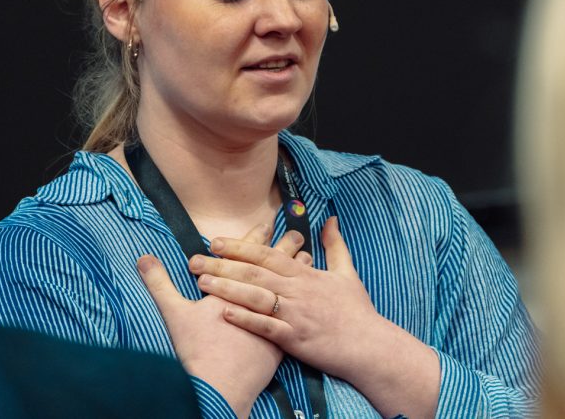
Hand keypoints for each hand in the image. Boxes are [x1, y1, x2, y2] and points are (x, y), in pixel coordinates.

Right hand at [137, 224, 304, 418]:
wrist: (221, 386)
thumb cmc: (197, 349)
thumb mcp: (174, 313)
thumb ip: (159, 283)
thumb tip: (143, 258)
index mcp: (231, 289)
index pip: (245, 258)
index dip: (255, 239)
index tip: (266, 223)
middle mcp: (255, 299)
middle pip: (273, 267)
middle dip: (284, 247)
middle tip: (295, 232)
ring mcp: (271, 319)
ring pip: (290, 288)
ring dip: (298, 270)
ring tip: (307, 255)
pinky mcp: (281, 340)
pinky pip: (297, 312)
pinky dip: (303, 299)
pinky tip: (310, 294)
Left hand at [187, 217, 383, 380]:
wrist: (369, 346)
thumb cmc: (357, 311)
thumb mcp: (347, 272)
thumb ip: (335, 245)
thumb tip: (331, 219)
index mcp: (306, 274)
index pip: (267, 255)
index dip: (240, 247)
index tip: (216, 242)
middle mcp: (297, 291)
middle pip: (254, 274)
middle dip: (222, 265)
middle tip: (195, 260)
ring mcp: (295, 315)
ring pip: (255, 297)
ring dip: (226, 288)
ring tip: (202, 283)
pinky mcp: (295, 339)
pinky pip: (266, 327)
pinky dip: (245, 319)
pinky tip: (224, 313)